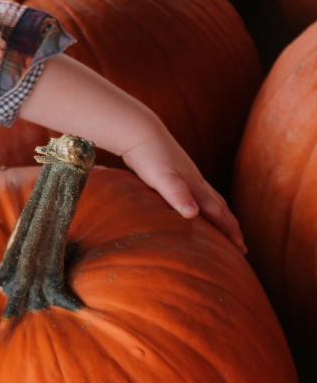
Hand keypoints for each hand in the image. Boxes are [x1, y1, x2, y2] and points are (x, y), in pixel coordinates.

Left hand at [120, 126, 246, 253]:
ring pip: (209, 198)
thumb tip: (193, 215)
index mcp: (195, 186)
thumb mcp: (162, 179)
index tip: (242, 250)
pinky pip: (194, 193)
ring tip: (222, 228)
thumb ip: (177, 196)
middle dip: (231, 226)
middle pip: (219, 207)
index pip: (219, 213)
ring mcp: (186, 175)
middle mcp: (195, 181)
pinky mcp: (174, 172)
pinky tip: (192, 207)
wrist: (139, 132)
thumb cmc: (149, 157)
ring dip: (219, 215)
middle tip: (240, 246)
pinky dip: (200, 204)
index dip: (230, 231)